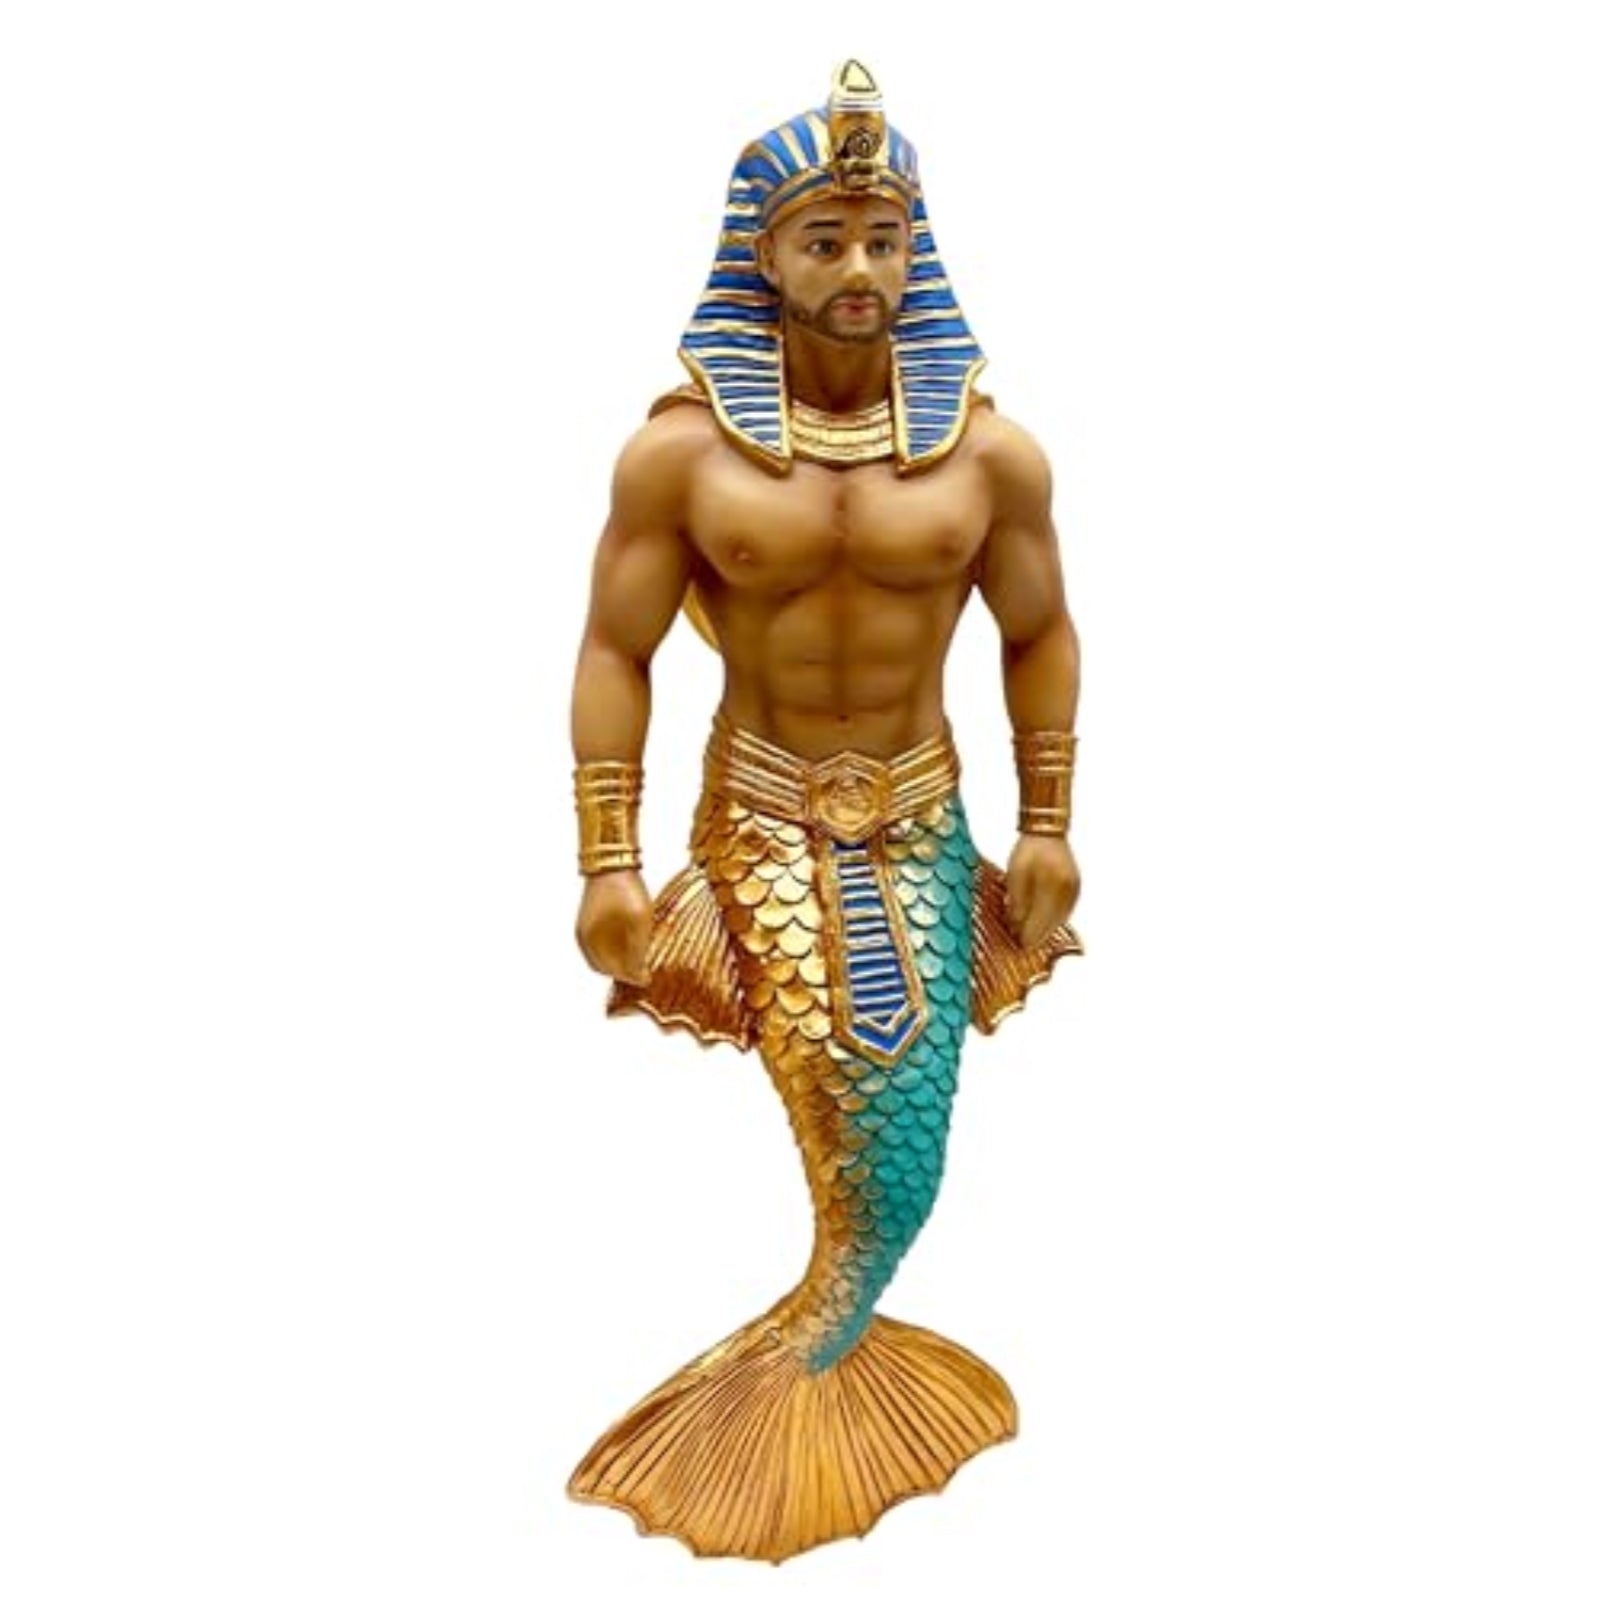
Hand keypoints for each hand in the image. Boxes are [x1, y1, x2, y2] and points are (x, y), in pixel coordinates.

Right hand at [575, 869, 653, 985]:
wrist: (611, 861)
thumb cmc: (626, 889)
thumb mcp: (639, 920)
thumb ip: (638, 950)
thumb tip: (640, 977)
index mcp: (593, 942)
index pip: (615, 972)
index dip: (634, 978)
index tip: (650, 978)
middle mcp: (585, 940)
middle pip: (607, 968)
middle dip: (626, 972)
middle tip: (645, 970)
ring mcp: (584, 930)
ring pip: (602, 958)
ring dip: (620, 963)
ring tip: (639, 959)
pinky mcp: (587, 921)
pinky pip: (600, 946)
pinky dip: (613, 952)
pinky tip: (628, 944)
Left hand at [1003, 835, 1079, 947]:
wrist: (1048, 832)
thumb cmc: (1028, 851)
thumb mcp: (1014, 875)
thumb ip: (1016, 903)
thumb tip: (1016, 928)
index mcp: (1052, 888)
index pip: (1040, 924)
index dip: (1027, 937)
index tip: (1016, 943)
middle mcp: (1068, 893)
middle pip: (1051, 927)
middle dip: (1034, 935)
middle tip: (1019, 939)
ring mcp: (1074, 892)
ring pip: (1058, 922)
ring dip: (1043, 928)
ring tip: (1026, 929)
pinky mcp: (1076, 890)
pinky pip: (1063, 913)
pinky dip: (1051, 919)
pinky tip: (1039, 918)